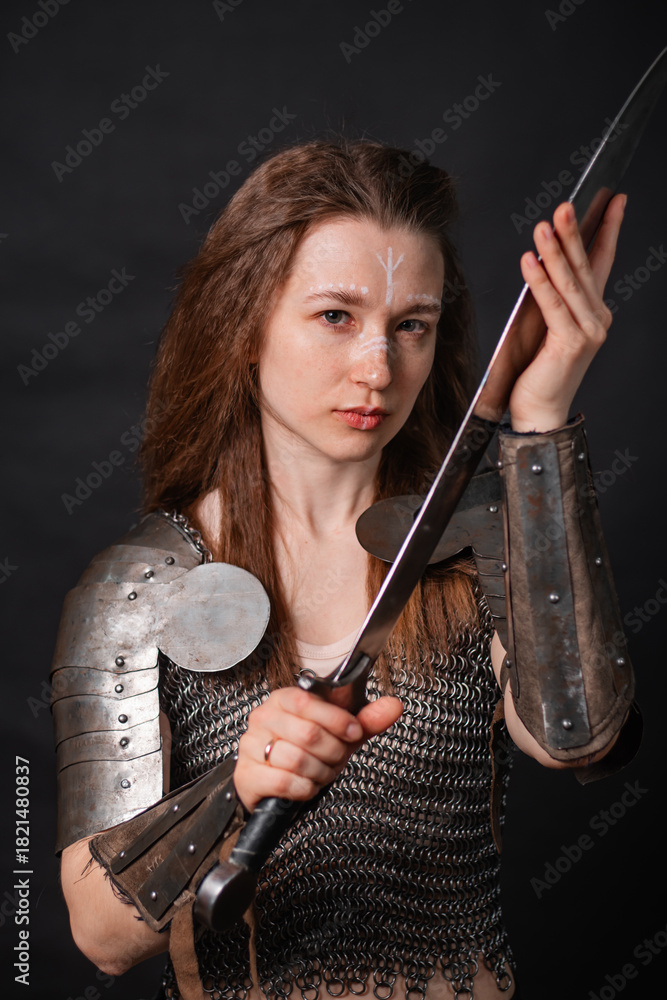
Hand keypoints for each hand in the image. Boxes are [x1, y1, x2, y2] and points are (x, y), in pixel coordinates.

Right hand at [234, 685, 402, 812]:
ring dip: (319, 773)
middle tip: (336, 759)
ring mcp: (250, 746)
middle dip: (332, 753)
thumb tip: (394, 705)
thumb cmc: (309, 752)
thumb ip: (367, 719)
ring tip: (320, 773)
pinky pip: (283, 781)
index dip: (337, 720)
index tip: (354, 733)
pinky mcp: (246, 775)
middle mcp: (263, 718)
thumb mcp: (341, 734)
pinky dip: (303, 788)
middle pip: (307, 733)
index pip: (308, 701)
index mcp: (284, 699)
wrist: (278, 784)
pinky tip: (306, 785)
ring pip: (296, 759)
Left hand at [509, 194, 626, 431]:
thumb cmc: (538, 372)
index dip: (608, 229)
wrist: (539, 412)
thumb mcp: (546, 325)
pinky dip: (540, 281)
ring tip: (544, 225)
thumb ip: (551, 295)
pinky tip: (529, 261)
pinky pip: (552, 305)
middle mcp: (597, 318)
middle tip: (566, 205)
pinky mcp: (570, 342)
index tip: (614, 199)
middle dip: (575, 232)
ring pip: (570, 282)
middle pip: (585, 266)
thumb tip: (542, 258)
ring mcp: (588, 331)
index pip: (602, 262)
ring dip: (556, 251)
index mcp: (594, 311)